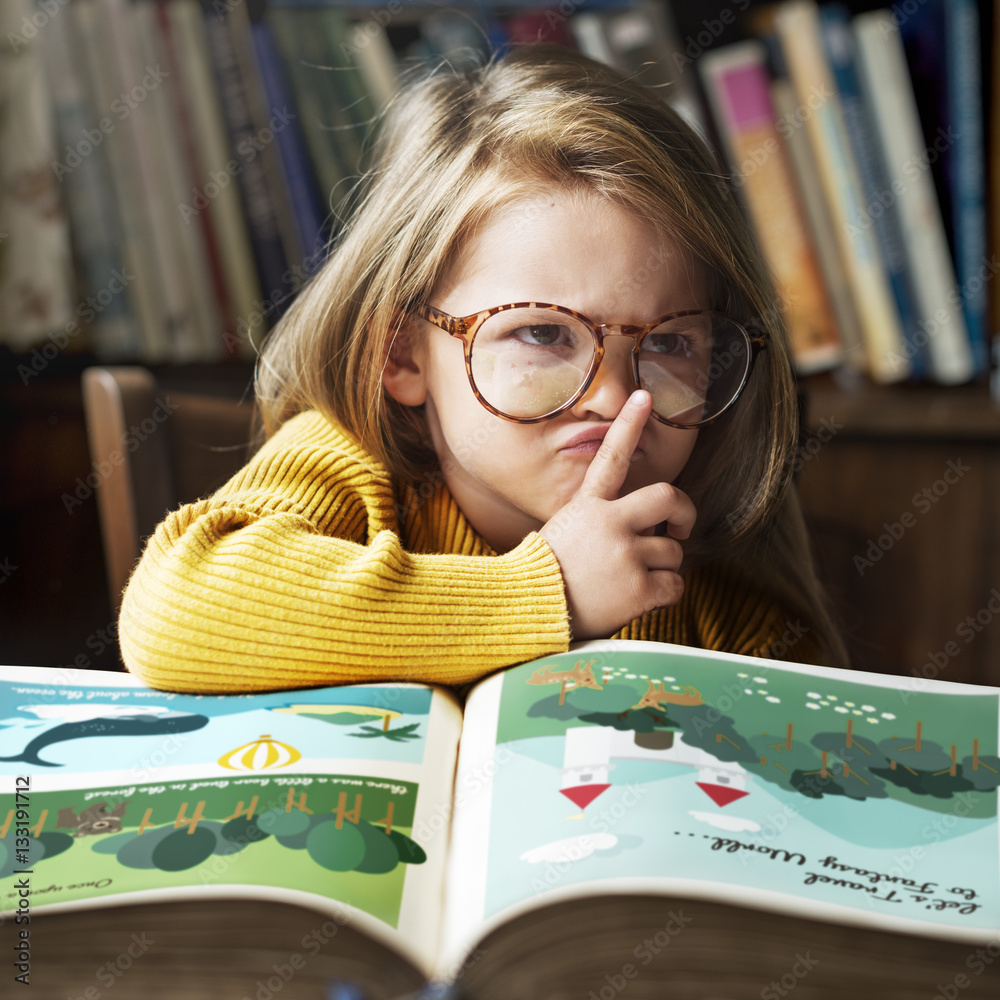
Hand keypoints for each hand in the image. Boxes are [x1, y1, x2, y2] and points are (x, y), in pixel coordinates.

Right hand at [539, 390, 696, 639]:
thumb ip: (596, 520)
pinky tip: (644, 598)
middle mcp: (610, 524)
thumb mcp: (562, 532)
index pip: (611, 457)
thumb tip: (637, 524)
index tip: (644, 396)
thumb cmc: (545, 576)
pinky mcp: (638, 589)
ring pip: (672, 551)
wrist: (531, 613)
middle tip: (681, 527)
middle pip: (667, 497)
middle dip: (684, 511)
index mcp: (587, 507)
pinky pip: (676, 585)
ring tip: (635, 580)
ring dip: (664, 567)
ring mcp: (627, 555)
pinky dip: (667, 594)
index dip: (629, 424)